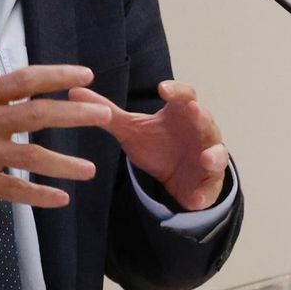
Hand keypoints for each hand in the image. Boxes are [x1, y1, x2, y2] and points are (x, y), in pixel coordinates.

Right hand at [0, 42, 111, 206]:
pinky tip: (60, 199)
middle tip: (104, 115)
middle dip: (74, 114)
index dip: (57, 75)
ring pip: (30, 158)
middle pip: (37, 115)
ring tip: (90, 169)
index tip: (85, 75)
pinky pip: (12, 191)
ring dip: (63, 164)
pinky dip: (37, 196)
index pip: (25, 80)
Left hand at [70, 80, 228, 210]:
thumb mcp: (131, 130)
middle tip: (193, 110)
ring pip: (217, 152)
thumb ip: (107, 112)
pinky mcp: (209, 183)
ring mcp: (209, 156)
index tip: (162, 89)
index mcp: (182, 113)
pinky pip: (209, 189)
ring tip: (206, 159)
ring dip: (214, 154)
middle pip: (205, 119)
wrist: (176, 179)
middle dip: (201, 115)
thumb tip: (73, 92)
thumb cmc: (158, 145)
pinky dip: (204, 195)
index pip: (184, 95)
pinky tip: (195, 200)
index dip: (176, 91)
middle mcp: (201, 131)